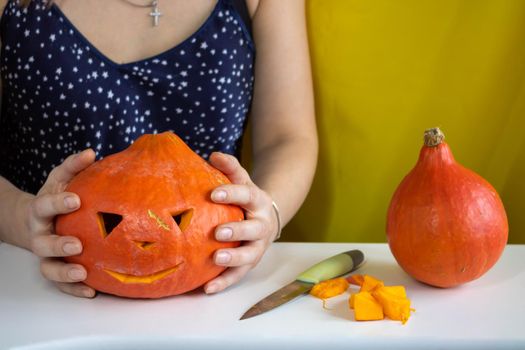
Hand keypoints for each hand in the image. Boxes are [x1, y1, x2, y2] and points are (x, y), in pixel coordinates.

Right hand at [25, 149, 96, 297]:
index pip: (45, 206)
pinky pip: (60, 283)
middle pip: (43, 243)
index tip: (76, 200)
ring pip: (48, 268)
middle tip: (77, 243)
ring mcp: (45, 254)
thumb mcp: (60, 180)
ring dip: (64, 271)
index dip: (58, 204)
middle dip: (59, 244)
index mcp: (40, 211)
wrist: (35, 220)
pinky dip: (74, 289)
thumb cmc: (55, 197)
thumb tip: (91, 152)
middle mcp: (39, 234)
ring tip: (82, 272)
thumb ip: (73, 167)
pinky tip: (92, 291)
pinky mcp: (54, 268)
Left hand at [204, 152, 278, 293]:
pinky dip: (224, 282)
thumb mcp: (242, 180)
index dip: (232, 194)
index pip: (247, 195)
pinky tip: (207, 289)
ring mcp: (257, 246)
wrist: (267, 217)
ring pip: (250, 256)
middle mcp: (262, 225)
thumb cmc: (246, 197)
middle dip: (237, 231)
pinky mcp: (250, 263)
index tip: (213, 193)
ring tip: (216, 259)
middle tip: (218, 233)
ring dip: (234, 259)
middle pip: (253, 229)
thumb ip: (230, 168)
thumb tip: (213, 155)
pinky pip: (238, 275)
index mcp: (259, 201)